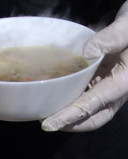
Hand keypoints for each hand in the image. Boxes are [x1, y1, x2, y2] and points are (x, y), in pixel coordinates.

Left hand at [42, 1, 127, 131]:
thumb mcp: (127, 27)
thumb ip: (110, 38)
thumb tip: (85, 53)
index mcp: (123, 83)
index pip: (92, 105)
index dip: (69, 116)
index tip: (48, 124)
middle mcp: (117, 92)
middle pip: (92, 119)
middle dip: (68, 124)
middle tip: (45, 121)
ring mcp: (110, 89)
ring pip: (88, 111)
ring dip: (68, 114)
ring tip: (46, 110)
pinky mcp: (104, 84)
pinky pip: (87, 98)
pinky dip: (72, 100)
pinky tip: (56, 95)